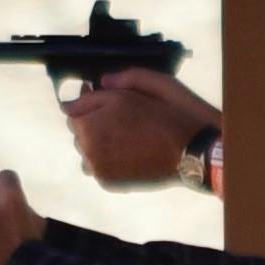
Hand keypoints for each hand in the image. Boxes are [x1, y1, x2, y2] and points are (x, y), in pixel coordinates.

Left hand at [65, 69, 221, 192]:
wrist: (192, 152)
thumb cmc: (171, 114)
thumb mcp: (148, 84)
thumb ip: (116, 80)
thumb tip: (96, 84)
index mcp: (91, 123)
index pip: (72, 111)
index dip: (88, 104)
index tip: (105, 101)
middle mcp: (88, 148)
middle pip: (79, 134)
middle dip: (94, 125)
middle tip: (122, 121)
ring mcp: (97, 169)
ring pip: (87, 153)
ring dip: (98, 145)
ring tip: (126, 139)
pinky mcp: (109, 183)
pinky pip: (97, 169)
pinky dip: (107, 161)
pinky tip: (129, 154)